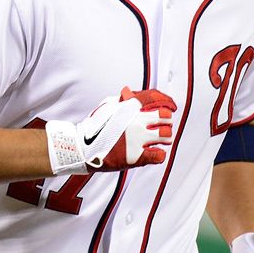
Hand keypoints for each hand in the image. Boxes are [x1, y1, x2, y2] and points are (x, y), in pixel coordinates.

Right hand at [44, 87, 175, 174]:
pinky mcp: (136, 157)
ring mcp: (137, 139)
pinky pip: (159, 156)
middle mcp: (136, 121)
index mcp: (130, 106)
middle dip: (166, 121)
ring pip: (166, 135)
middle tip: (162, 126)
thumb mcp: (108, 105)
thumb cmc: (94, 127)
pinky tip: (154, 153)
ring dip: (165, 137)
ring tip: (160, 140)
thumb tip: (135, 95)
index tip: (172, 107)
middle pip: (166, 116)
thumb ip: (124, 100)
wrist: (81, 148)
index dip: (168, 101)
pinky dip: (159, 154)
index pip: (156, 97)